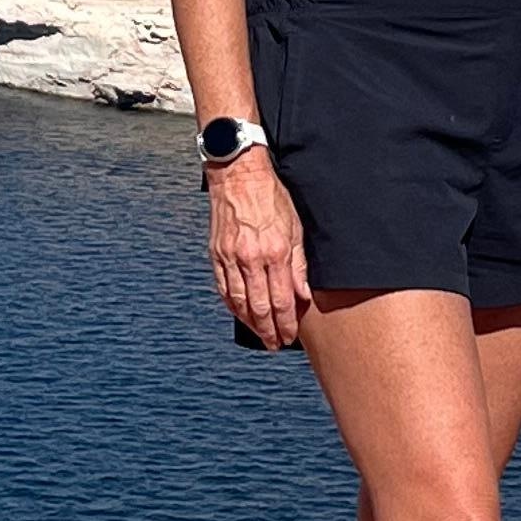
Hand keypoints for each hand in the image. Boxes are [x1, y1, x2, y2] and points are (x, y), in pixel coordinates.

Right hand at [208, 149, 309, 347]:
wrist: (238, 176)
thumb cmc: (270, 198)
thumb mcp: (295, 227)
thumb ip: (299, 265)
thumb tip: (303, 295)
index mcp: (275, 252)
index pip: (282, 299)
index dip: (286, 322)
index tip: (289, 336)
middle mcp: (252, 258)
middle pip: (260, 306)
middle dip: (269, 330)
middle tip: (275, 344)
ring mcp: (231, 257)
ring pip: (240, 301)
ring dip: (250, 323)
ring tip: (260, 335)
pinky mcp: (217, 254)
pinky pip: (224, 288)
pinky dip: (232, 305)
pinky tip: (240, 314)